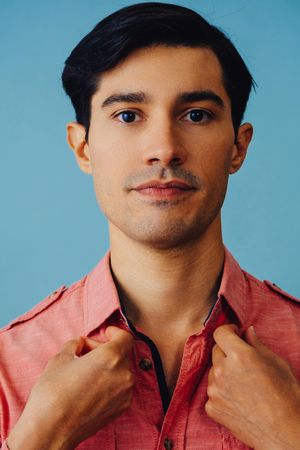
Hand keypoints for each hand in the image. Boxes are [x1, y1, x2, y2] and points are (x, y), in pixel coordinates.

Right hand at [7, 326, 133, 449]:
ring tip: (87, 370)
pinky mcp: (122, 408)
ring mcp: (125, 392)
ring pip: (122, 369)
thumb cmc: (53, 393)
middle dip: (105, 349)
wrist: (51, 430)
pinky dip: (110, 381)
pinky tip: (91, 386)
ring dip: (109, 365)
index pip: (125, 337)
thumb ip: (75, 344)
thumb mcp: (61, 358)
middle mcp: (123, 374)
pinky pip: (121, 386)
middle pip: (121, 352)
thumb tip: (79, 343)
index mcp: (111, 357)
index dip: (115, 332)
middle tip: (85, 352)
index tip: (106, 332)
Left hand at [205, 324, 299, 449]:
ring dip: (224, 373)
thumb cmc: (287, 397)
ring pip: (214, 372)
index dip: (228, 331)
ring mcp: (214, 390)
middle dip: (227, 352)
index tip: (235, 334)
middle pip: (216, 351)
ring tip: (243, 385)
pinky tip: (239, 400)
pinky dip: (222, 393)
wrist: (284, 432)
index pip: (221, 333)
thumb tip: (248, 331)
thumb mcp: (277, 363)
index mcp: (239, 355)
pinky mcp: (212, 407)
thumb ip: (257, 344)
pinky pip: (213, 392)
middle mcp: (222, 370)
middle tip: (243, 363)